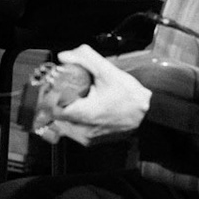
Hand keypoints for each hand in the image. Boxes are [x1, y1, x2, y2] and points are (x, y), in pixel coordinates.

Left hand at [33, 45, 150, 145]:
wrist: (147, 113)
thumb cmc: (129, 95)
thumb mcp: (108, 71)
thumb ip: (85, 59)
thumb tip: (64, 56)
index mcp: (84, 115)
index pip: (51, 108)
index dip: (51, 94)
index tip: (55, 85)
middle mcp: (82, 132)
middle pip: (56, 116)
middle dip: (58, 101)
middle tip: (65, 89)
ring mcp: (87, 139)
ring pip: (63, 125)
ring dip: (65, 111)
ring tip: (76, 99)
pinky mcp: (92, 143)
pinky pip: (73, 131)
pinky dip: (74, 120)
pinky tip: (84, 109)